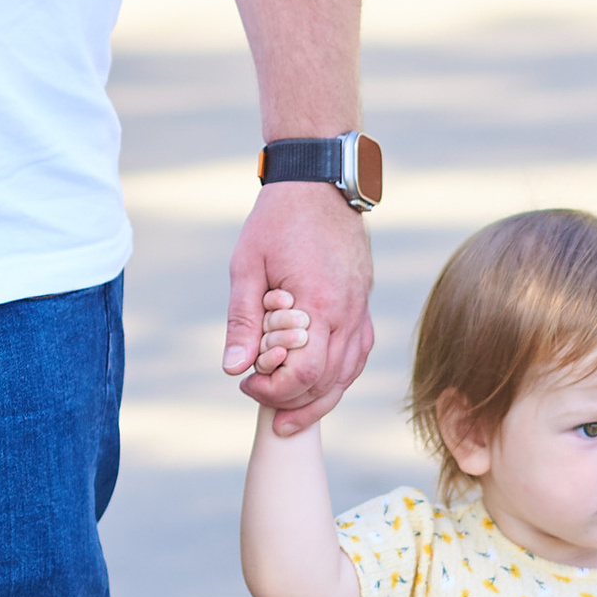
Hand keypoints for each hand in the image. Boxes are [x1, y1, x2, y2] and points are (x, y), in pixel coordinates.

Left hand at [223, 180, 373, 436]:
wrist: (318, 183)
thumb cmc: (277, 220)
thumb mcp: (247, 266)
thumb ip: (242, 320)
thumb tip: (234, 369)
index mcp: (320, 304)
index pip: (305, 374)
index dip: (274, 392)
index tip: (247, 384)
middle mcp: (348, 312)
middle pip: (330, 382)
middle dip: (295, 404)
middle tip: (263, 407)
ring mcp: (360, 308)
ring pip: (349, 372)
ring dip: (320, 398)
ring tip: (291, 414)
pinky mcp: (362, 303)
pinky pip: (358, 352)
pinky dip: (339, 375)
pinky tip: (319, 383)